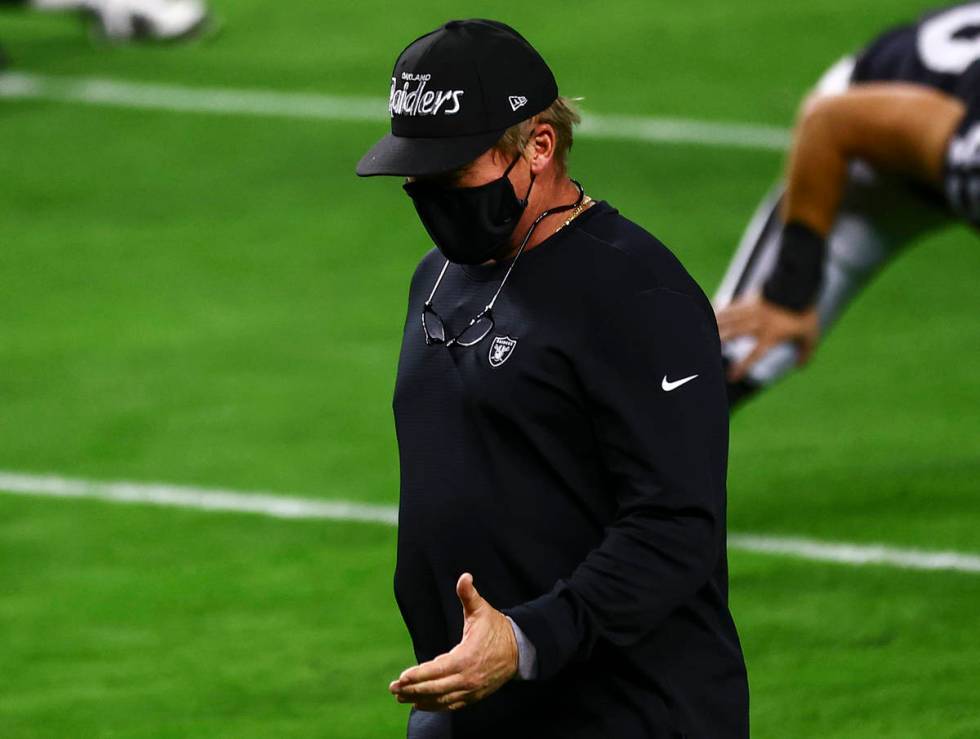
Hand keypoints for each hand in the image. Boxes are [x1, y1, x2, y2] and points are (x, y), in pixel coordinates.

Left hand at [389, 573, 518, 711]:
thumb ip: (469, 595)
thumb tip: (464, 576)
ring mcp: (471, 689)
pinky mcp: (474, 696)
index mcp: (467, 657)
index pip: (437, 670)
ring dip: (420, 699)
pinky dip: (435, 706)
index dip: (418, 675)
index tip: (401, 677)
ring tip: (401, 697)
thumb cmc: (496, 628)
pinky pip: (451, 705)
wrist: (520, 649)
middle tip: (393, 689)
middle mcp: (468, 677)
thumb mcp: (482, 610)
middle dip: (412, 689)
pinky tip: (420, 704)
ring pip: (442, 699)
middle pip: (435, 688)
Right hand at [716, 294, 820, 381]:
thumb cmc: (804, 313)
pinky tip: (712, 312)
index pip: (753, 355)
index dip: (741, 367)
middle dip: (719, 342)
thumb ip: (806, 353)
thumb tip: (800, 367)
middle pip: (733, 335)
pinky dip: (721, 310)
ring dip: (716, 326)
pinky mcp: (750, 300)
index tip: (730, 377)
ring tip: (702, 331)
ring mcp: (752, 311)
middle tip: (706, 349)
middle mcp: (757, 325)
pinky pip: (732, 306)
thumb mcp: (811, 335)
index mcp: (771, 336)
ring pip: (729, 320)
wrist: (799, 286)